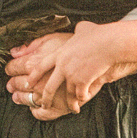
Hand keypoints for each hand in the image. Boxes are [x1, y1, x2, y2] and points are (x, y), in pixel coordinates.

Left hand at [6, 23, 136, 118]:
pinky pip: (80, 96)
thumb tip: (78, 30)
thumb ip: (76, 32)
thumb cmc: (98, 34)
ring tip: (72, 108)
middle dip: (45, 98)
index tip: (28, 83)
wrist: (108, 43)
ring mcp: (71, 75)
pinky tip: (83, 102)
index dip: (33, 76)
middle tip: (43, 105)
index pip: (40, 66)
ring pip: (66, 94)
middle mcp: (62, 66)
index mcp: (59, 53)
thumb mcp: (82, 29)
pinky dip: (81, 100)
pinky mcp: (82, 82)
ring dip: (69, 103)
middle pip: (48, 87)